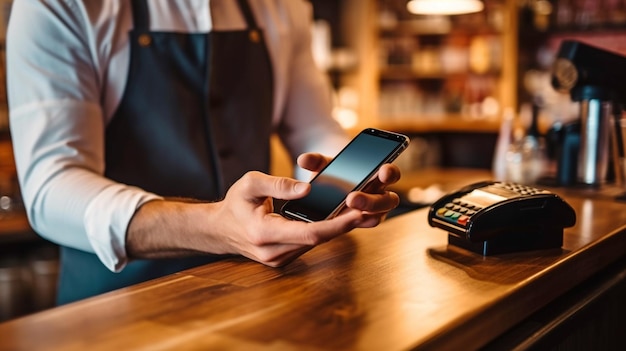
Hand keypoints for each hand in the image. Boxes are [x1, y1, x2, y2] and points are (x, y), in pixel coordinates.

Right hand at [208, 171, 366, 266]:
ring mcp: (278, 260)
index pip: (309, 233)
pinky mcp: (283, 259)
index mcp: (264, 233)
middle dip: (344, 225)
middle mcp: (273, 252)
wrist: (219, 230)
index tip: (357, 213)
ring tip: (360, 211)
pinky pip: (309, 245)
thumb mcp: (249, 183)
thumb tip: (308, 188)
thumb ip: (278, 184)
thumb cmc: (234, 204)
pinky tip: (340, 219)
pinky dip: (325, 232)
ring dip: (337, 229)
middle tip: (370, 208)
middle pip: (318, 240)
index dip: (336, 225)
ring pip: (316, 244)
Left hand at [297, 153, 401, 227]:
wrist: (329, 186)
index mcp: (377, 176)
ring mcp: (372, 212)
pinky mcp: (360, 223)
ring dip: (364, 213)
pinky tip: (339, 222)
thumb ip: (315, 160)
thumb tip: (303, 159)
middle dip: (371, 200)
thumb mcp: (324, 164)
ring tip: (346, 209)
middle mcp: (379, 195)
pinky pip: (362, 225)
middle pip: (387, 200)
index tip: (382, 170)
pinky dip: (354, 223)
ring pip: (377, 216)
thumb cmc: (333, 172)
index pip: (391, 174)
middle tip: (351, 198)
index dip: (390, 172)